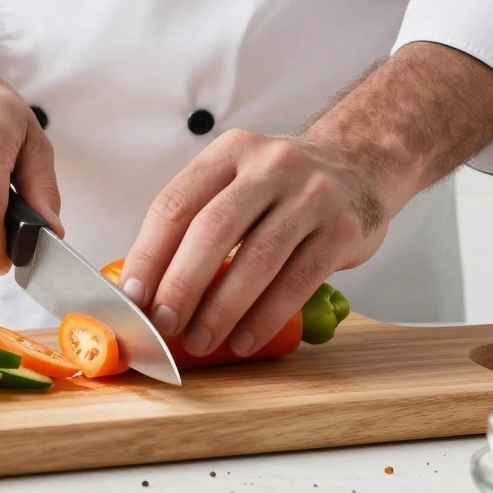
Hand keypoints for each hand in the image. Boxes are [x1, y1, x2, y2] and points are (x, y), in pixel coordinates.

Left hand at [119, 39, 492, 358]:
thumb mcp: (235, 181)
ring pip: (257, 258)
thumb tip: (145, 287)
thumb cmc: (280, 188)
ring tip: (199, 340)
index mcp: (229, 153)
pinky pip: (298, 280)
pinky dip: (265, 316)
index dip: (149, 253)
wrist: (360, 165)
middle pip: (213, 229)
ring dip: (221, 308)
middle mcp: (269, 167)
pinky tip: (243, 339)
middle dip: (181, 283)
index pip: (176, 204)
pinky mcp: (343, 228)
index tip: (132, 295)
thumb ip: (196, 220)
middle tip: (162, 323)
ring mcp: (311, 195)